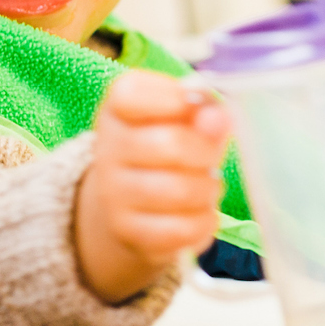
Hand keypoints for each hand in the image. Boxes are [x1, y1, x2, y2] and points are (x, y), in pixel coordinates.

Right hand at [74, 71, 230, 302]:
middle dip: (205, 151)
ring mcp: (112, 193)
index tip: (191, 104)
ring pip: (178, 191)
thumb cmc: (166, 149)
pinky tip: (201, 213)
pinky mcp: (127, 232)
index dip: (173, 97)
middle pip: (169, 144)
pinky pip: (181, 229)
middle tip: (211, 157)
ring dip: (208, 189)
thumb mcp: (185, 120)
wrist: (132, 202)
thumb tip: (219, 116)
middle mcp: (106, 148)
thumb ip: (204, 113)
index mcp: (117, 108)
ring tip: (208, 185)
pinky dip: (204, 222)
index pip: (131, 93)